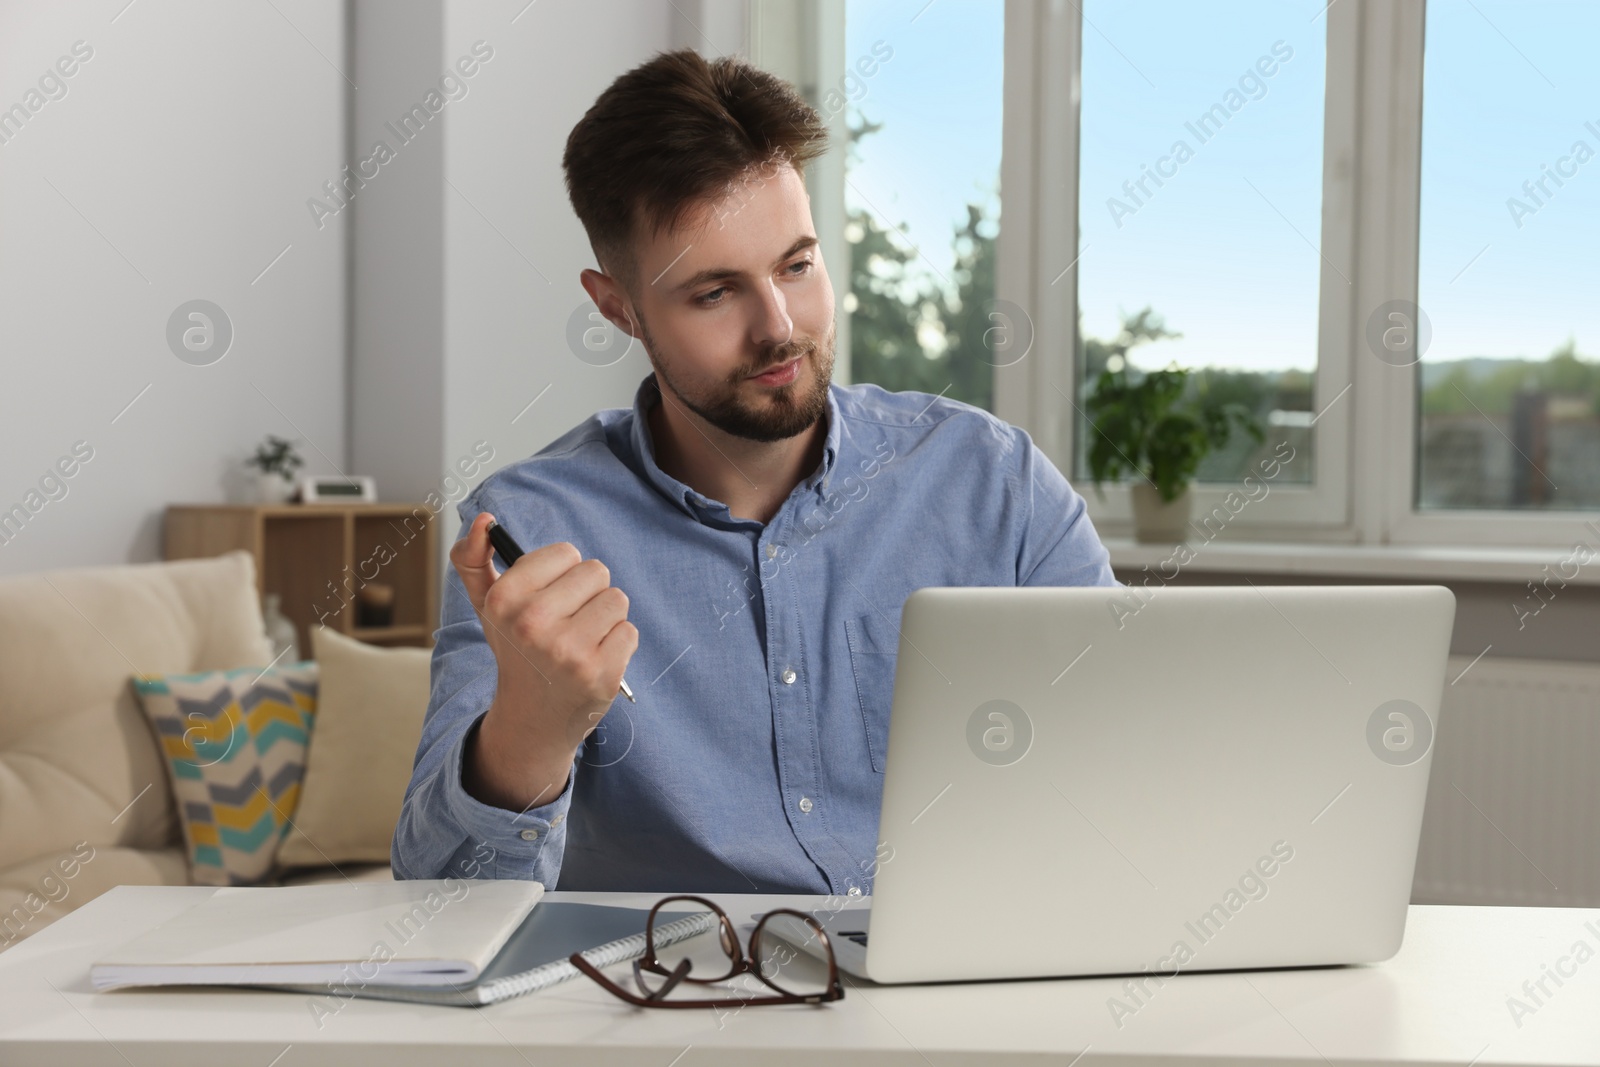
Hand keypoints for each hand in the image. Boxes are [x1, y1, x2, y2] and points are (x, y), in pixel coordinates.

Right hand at [451, 512, 638, 810]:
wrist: (532, 718)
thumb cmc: (517, 650)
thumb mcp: (488, 606)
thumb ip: (473, 560)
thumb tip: (485, 521)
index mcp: (504, 599)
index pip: (566, 552)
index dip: (562, 574)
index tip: (548, 599)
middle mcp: (532, 624)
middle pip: (596, 571)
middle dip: (587, 593)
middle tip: (567, 624)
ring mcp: (568, 651)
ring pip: (617, 599)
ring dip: (605, 618)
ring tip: (582, 640)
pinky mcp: (600, 674)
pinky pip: (629, 631)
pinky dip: (618, 643)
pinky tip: (595, 660)